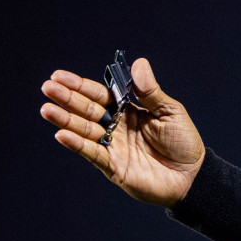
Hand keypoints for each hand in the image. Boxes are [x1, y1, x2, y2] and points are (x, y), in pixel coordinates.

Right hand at [40, 58, 204, 207]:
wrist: (193, 176)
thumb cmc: (184, 143)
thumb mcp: (170, 112)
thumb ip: (150, 92)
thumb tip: (138, 64)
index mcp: (128, 111)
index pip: (99, 95)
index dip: (80, 86)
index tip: (59, 76)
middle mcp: (116, 128)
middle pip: (87, 110)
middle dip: (67, 99)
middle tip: (48, 88)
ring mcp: (113, 147)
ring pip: (84, 131)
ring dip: (65, 120)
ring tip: (47, 109)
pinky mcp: (114, 167)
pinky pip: (92, 154)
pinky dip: (78, 145)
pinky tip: (62, 134)